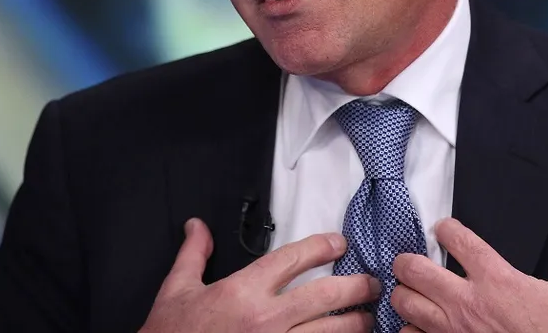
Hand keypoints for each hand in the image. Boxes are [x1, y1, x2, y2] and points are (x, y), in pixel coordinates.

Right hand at [140, 218, 379, 332]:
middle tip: (371, 284)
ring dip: (355, 324)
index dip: (323, 246)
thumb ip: (193, 255)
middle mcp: (266, 319)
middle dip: (355, 287)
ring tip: (367, 318)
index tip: (340, 244)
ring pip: (330, 332)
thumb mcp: (176, 291)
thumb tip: (198, 227)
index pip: (294, 258)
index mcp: (243, 291)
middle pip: (325, 295)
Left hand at [392, 218, 547, 332]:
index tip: (444, 229)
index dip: (446, 228)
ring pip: (404, 302)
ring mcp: (453, 330)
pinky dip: (409, 330)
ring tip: (410, 291)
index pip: (458, 239)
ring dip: (404, 294)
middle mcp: (467, 301)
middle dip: (407, 261)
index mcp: (497, 280)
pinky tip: (417, 326)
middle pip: (414, 268)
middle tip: (411, 261)